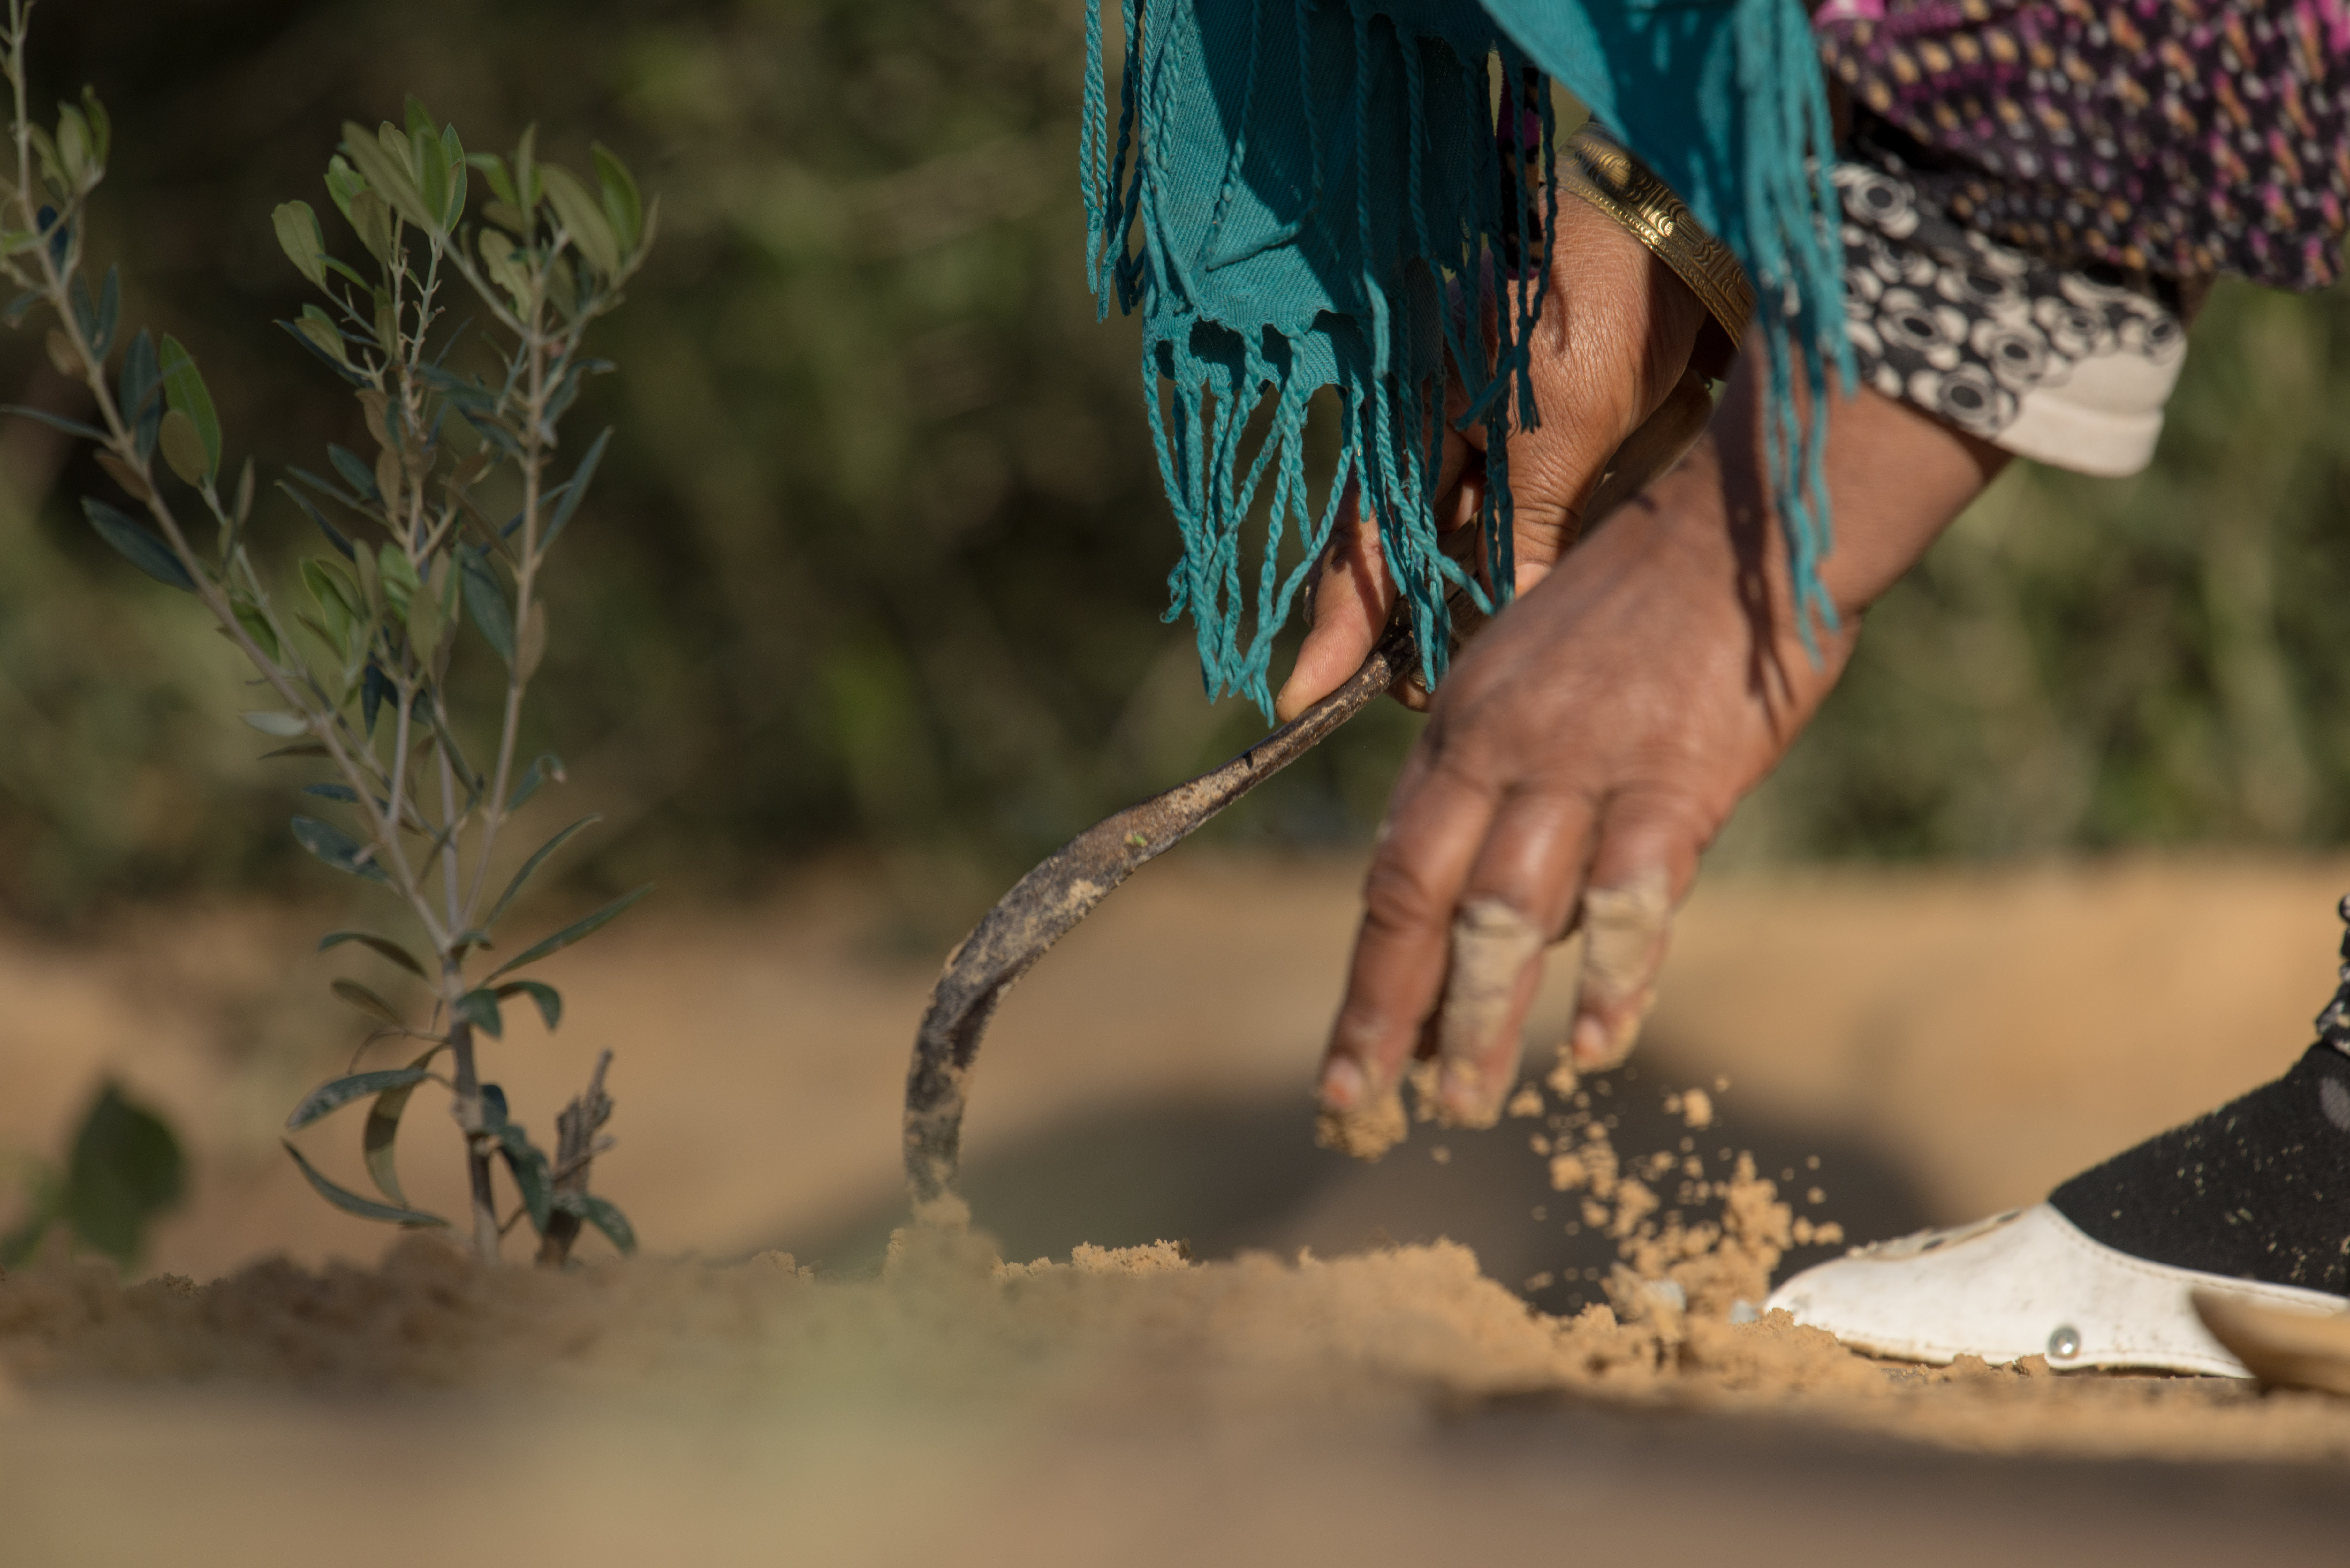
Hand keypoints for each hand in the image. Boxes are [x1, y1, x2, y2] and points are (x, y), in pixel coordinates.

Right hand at [1274, 192, 1714, 722]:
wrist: (1675, 245)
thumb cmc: (1601, 313)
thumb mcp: (1561, 434)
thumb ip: (1528, 531)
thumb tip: (1506, 626)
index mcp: (1413, 424)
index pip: (1362, 548)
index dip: (1335, 629)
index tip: (1298, 702)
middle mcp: (1434, 444)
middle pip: (1392, 563)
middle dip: (1392, 640)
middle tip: (1411, 706)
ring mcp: (1480, 452)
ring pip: (1446, 560)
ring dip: (1447, 624)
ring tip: (1442, 691)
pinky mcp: (1537, 459)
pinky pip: (1501, 541)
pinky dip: (1502, 589)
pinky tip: (1508, 631)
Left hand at [1315, 365, 2007, 1136]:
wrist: (1739, 529)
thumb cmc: (1637, 612)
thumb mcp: (1527, 675)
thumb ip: (1497, 783)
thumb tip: (1493, 907)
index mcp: (1458, 727)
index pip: (1391, 873)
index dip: (1369, 975)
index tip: (1347, 1061)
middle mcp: (1501, 750)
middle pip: (1422, 903)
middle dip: (1390, 1016)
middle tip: (1364, 1108)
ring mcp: (1584, 765)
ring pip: (1507, 915)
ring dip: (1483, 1018)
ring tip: (1464, 1103)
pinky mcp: (1675, 781)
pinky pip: (1628, 897)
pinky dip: (1610, 978)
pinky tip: (1593, 1045)